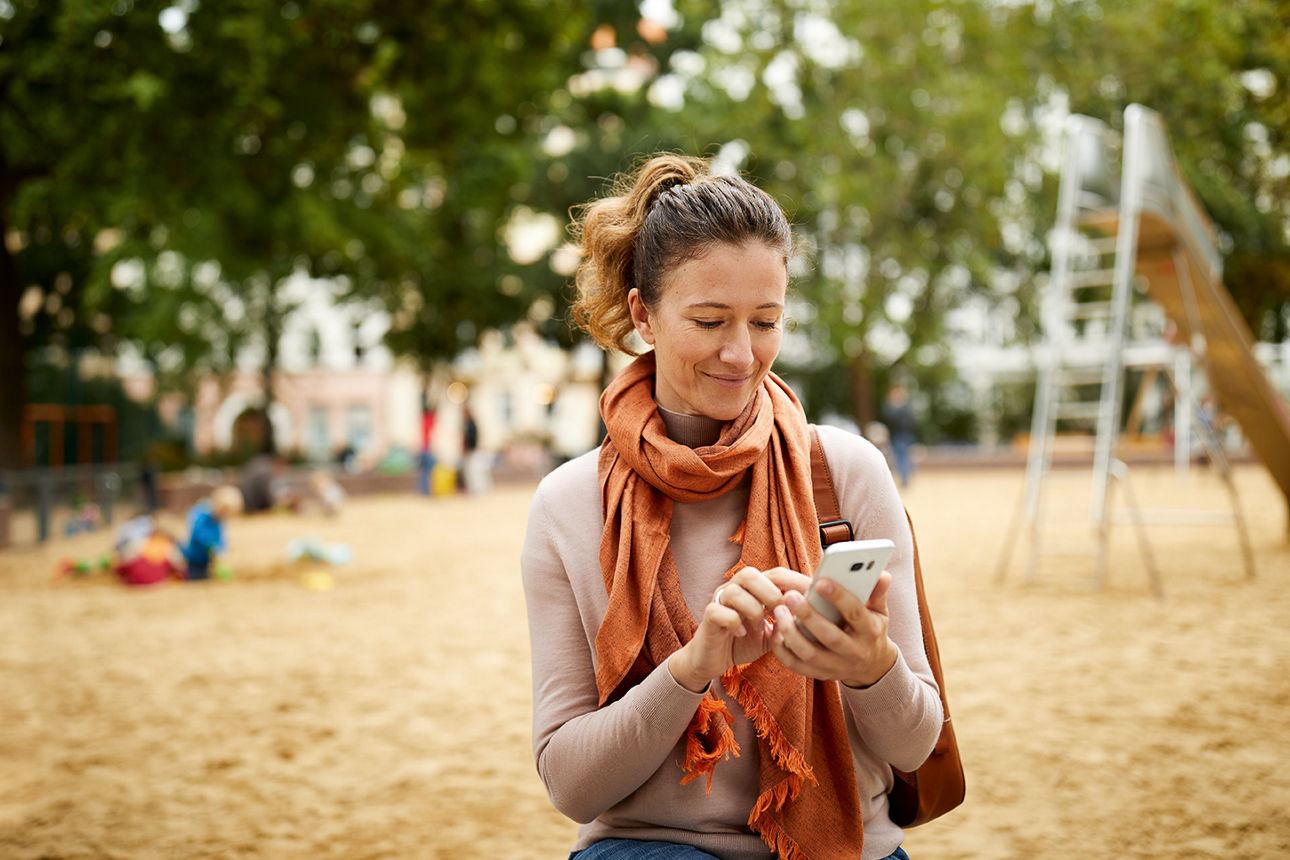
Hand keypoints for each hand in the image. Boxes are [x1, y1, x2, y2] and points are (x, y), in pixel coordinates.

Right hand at [668, 566, 791, 692]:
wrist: (714, 660)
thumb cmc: (743, 642)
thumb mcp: (771, 634)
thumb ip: (785, 624)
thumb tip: (805, 618)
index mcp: (752, 589)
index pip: (773, 573)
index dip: (789, 585)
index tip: (802, 605)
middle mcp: (734, 589)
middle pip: (750, 574)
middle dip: (769, 593)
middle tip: (778, 613)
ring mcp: (719, 601)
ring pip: (734, 591)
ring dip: (752, 610)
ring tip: (759, 626)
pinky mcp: (707, 617)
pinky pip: (718, 611)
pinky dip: (733, 622)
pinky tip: (741, 634)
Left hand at [770, 570, 898, 688]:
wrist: (871, 666)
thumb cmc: (870, 629)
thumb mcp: (879, 612)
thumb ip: (877, 592)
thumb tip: (882, 573)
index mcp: (870, 632)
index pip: (855, 613)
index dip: (839, 597)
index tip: (820, 581)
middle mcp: (854, 652)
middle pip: (830, 636)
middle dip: (809, 615)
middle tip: (790, 596)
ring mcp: (836, 666)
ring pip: (809, 653)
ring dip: (791, 633)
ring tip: (778, 610)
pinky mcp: (819, 674)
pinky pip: (795, 665)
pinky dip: (782, 650)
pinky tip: (775, 630)